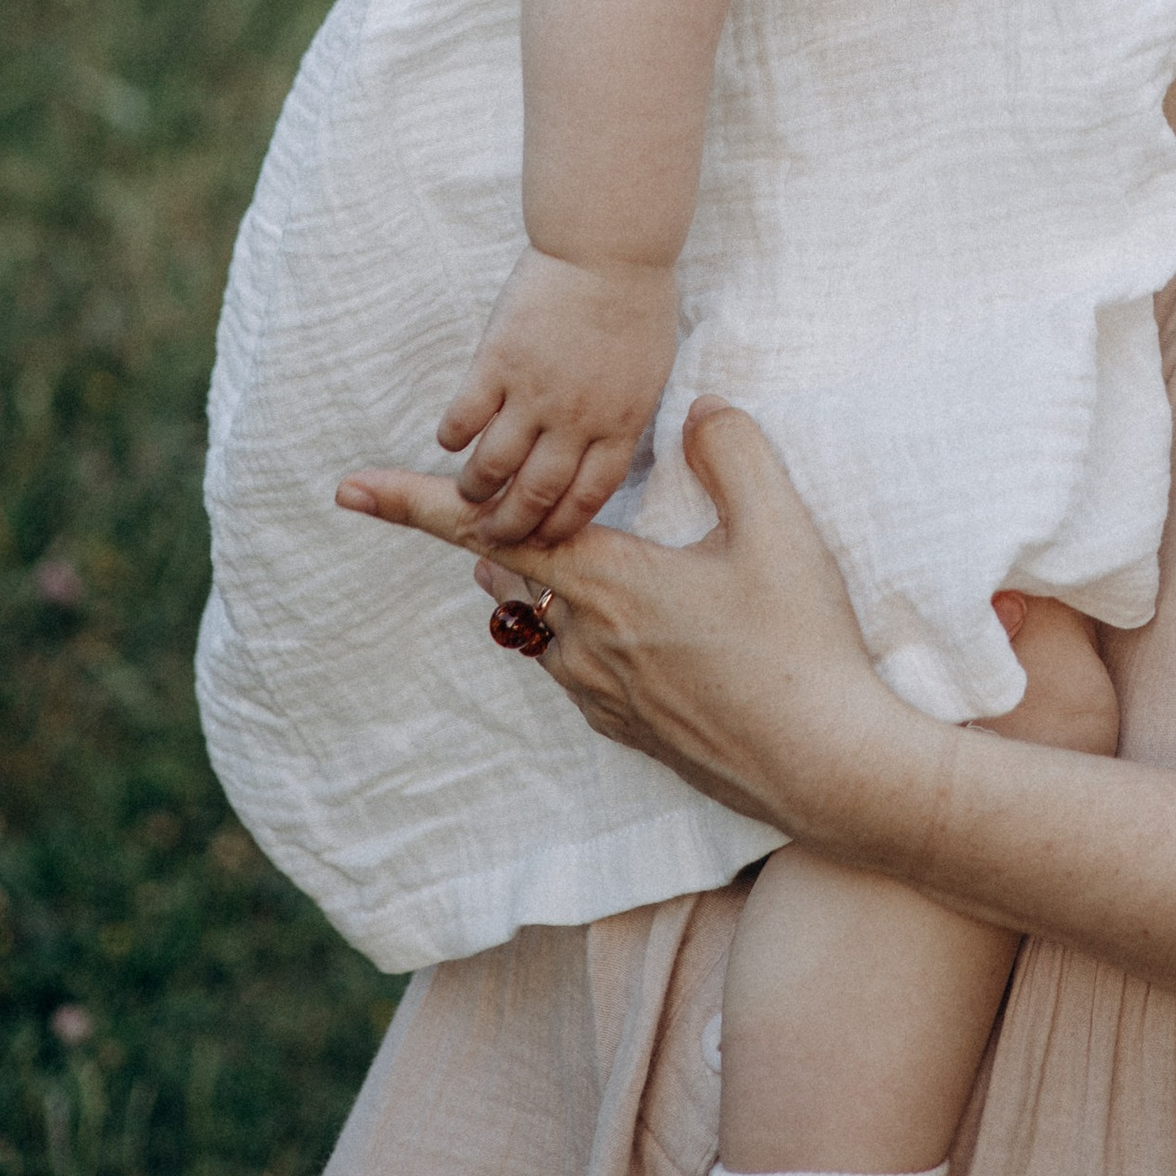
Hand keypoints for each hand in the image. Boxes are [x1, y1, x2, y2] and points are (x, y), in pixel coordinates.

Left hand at [337, 401, 938, 848]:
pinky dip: (582, 634)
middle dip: (500, 533)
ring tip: (572, 554)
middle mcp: (586, 643)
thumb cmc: (800, 645)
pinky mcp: (632, 732)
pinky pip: (576, 670)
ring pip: (539, 627)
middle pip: (507, 575)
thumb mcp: (778, 528)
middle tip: (510, 497)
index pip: (486, 529)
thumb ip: (732, 450)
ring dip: (543, 587)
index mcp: (607, 583)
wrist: (829, 766)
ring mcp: (604, 696)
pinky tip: (636, 626)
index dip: (412, 503)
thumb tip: (699, 409)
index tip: (346, 488)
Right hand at [432, 246, 678, 545]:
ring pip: (492, 467)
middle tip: (492, 533)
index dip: (559, 525)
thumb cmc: (636, 299)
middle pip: (535, 495)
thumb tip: (600, 454)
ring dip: (474, 489)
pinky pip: (464, 418)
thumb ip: (623, 416)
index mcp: (621, 422)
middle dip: (510, 525)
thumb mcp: (649, 370)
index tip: (542, 538)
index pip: (586, 498)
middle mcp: (576, 417)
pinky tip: (451, 440)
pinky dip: (452, 438)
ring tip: (468, 492)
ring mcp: (533, 391)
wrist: (608, 243)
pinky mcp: (497, 361)